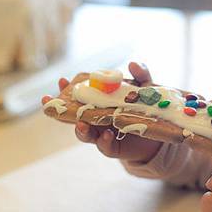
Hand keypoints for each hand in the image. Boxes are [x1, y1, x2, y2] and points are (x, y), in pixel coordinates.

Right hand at [42, 62, 162, 161]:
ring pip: (84, 133)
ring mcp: (102, 133)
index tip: (61, 80)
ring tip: (80, 124)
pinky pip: (105, 147)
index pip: (79, 95)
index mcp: (99, 103)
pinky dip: (103, 142)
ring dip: (80, 129)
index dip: (67, 89)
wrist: (161, 132)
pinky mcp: (113, 147)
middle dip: (60, 109)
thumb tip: (132, 64)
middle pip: (73, 115)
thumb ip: (141, 76)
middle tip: (50, 102)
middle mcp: (96, 118)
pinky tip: (106, 135)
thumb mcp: (146, 89)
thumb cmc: (147, 108)